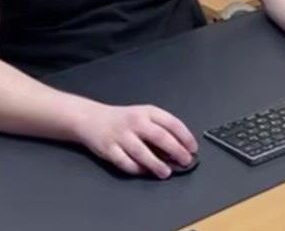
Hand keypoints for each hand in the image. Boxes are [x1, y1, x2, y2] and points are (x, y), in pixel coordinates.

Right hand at [73, 102, 197, 178]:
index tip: (193, 148)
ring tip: (166, 172)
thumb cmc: (123, 120)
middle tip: (185, 161)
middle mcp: (135, 122)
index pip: (172, 123)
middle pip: (160, 137)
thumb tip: (180, 149)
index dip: (185, 137)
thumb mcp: (144, 116)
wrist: (92, 119)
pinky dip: (137, 169)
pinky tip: (144, 172)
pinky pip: (125, 162)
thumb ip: (161, 129)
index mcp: (148, 112)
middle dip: (176, 151)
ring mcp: (121, 135)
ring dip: (157, 164)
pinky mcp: (108, 149)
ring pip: (142, 152)